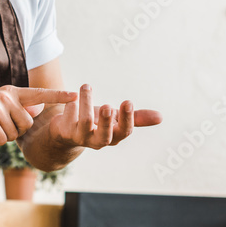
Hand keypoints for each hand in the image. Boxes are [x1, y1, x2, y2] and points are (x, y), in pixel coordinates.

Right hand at [0, 86, 77, 145]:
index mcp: (11, 92)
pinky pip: (1, 139)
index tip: (75, 95)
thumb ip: (17, 108)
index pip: (39, 94)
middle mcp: (7, 97)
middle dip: (14, 131)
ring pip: (14, 134)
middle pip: (27, 125)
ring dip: (2, 137)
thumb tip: (37, 111)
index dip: (58, 96)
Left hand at [47, 84, 161, 149]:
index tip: (128, 101)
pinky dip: (70, 105)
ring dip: (86, 102)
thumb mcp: (116, 119)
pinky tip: (71, 97)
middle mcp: (98, 140)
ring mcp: (80, 137)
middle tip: (107, 105)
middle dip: (106, 121)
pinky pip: (67, 116)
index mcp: (113, 137)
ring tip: (86, 86)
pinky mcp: (64, 131)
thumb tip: (161, 117)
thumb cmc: (96, 123)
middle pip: (104, 135)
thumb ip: (137, 118)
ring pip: (84, 122)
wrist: (67, 132)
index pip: (124, 131)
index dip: (127, 118)